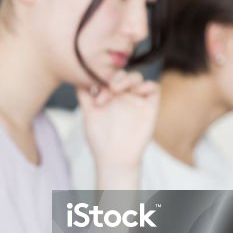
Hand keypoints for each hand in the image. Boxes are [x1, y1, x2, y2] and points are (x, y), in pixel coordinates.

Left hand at [76, 71, 159, 185]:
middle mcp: (123, 96)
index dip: (101, 78)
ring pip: (136, 78)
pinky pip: (154, 88)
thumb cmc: (100, 139)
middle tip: (109, 88)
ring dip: (128, 78)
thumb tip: (77, 79)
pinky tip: (137, 91)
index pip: (107, 77)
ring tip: (117, 89)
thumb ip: (84, 96)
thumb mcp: (88, 114)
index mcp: (108, 96)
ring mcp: (136, 100)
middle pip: (122, 74)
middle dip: (115, 76)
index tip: (95, 90)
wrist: (115, 157)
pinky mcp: (150, 107)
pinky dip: (148, 85)